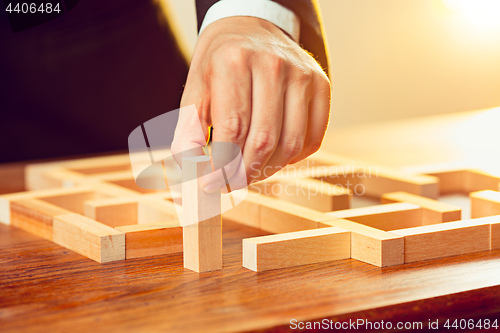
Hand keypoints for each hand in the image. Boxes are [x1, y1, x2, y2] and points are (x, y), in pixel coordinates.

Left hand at [172, 16, 329, 187]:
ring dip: (269, 170)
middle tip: (232, 183)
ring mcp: (302, 74)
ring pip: (291, 144)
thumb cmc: (219, 65)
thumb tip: (196, 175)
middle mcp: (272, 65)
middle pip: (264, 140)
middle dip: (245, 173)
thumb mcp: (195, 92)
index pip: (232, 130)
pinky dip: (294, 158)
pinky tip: (275, 155)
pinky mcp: (321, 85)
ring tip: (252, 171)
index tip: (212, 185)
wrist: (251, 28)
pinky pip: (313, 138)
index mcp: (234, 62)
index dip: (221, 166)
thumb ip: (188, 134)